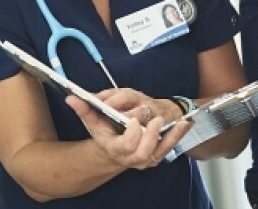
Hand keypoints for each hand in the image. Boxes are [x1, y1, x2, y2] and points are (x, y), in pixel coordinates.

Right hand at [65, 88, 191, 169]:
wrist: (114, 151)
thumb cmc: (106, 133)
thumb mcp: (94, 121)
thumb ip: (85, 109)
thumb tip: (71, 98)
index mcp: (114, 148)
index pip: (124, 145)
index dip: (130, 134)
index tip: (133, 120)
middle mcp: (130, 157)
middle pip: (143, 151)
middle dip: (150, 136)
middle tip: (155, 120)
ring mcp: (145, 158)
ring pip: (159, 152)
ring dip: (170, 137)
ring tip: (178, 121)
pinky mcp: (156, 154)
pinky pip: (169, 147)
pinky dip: (178, 136)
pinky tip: (186, 123)